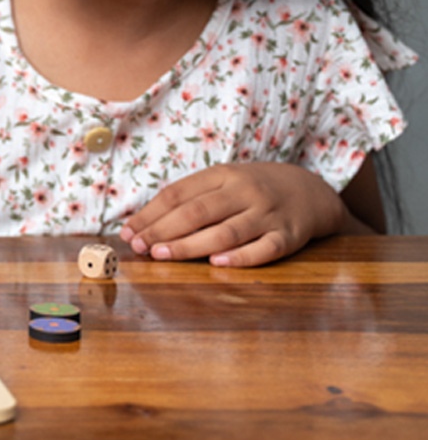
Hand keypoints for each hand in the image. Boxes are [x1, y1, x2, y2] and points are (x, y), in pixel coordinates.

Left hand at [119, 163, 345, 266]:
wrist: (309, 190)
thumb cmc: (252, 189)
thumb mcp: (223, 181)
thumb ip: (191, 198)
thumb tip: (146, 224)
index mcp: (223, 174)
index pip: (178, 194)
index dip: (151, 214)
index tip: (129, 232)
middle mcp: (244, 191)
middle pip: (198, 212)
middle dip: (164, 230)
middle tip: (140, 247)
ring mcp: (267, 214)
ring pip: (225, 231)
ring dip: (191, 245)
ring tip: (163, 255)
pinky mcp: (288, 237)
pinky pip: (263, 249)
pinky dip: (240, 257)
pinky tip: (216, 264)